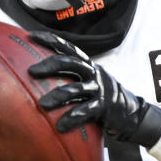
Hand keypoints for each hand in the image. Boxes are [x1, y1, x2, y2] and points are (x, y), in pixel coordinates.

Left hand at [28, 30, 160, 146]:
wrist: (129, 112)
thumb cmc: (100, 95)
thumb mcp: (86, 81)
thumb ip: (68, 77)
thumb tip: (35, 76)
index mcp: (86, 64)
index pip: (67, 47)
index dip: (50, 39)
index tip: (31, 35)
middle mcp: (92, 72)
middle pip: (70, 62)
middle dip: (50, 65)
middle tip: (32, 71)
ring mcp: (98, 89)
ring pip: (75, 89)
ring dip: (58, 96)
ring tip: (42, 104)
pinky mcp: (103, 106)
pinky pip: (85, 111)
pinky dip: (72, 118)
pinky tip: (60, 126)